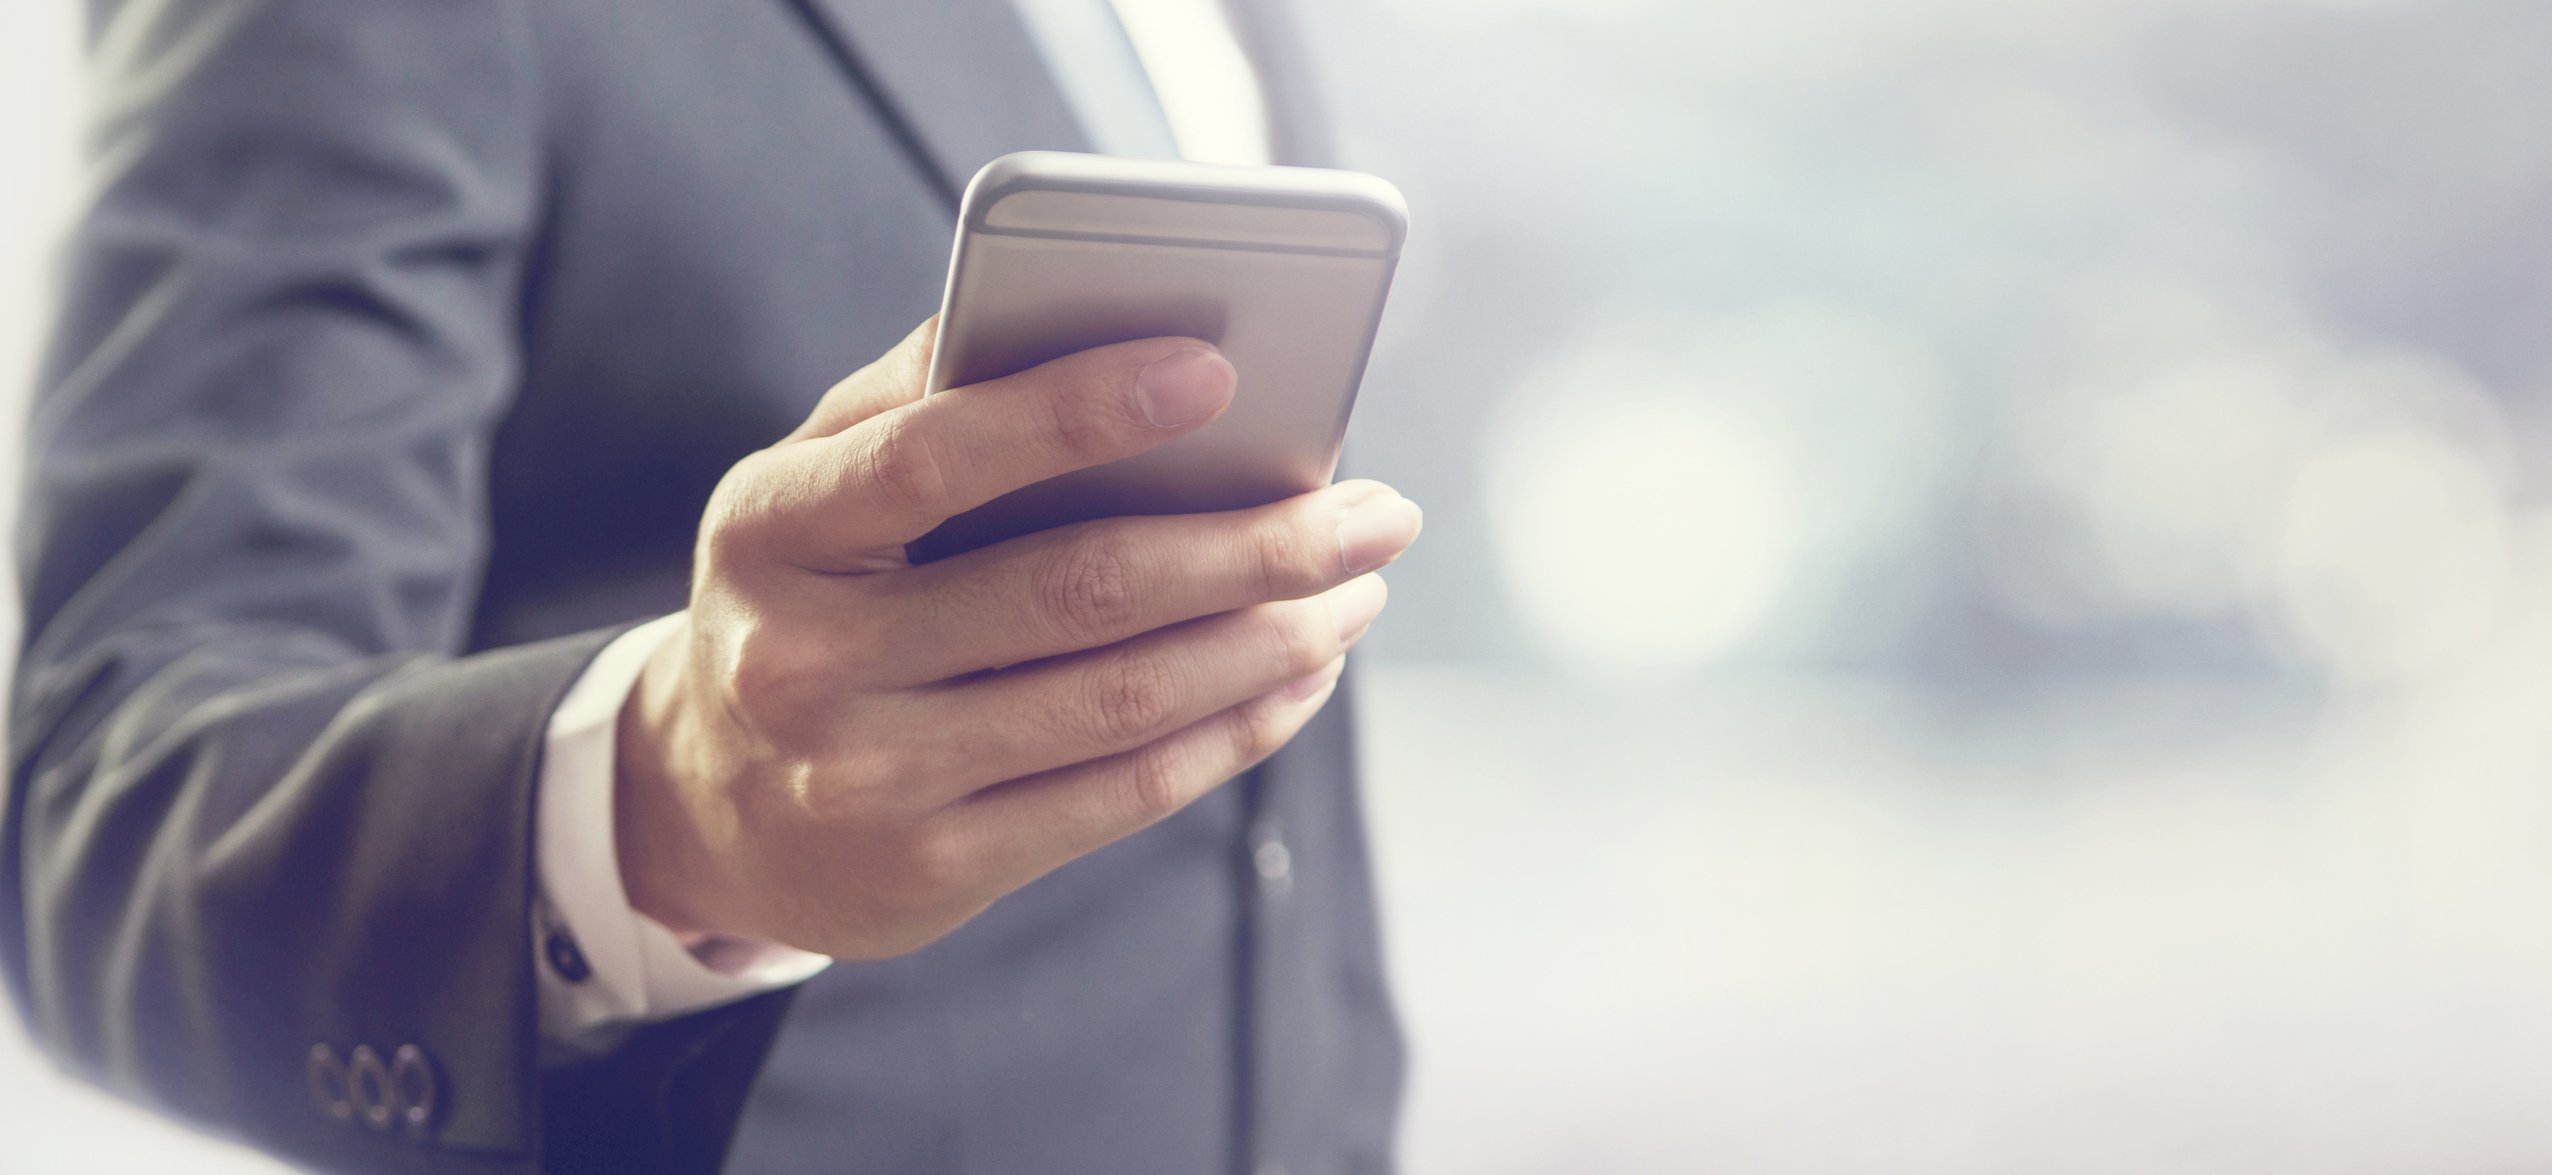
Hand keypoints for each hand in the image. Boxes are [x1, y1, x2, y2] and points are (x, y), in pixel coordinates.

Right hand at [613, 320, 1421, 958]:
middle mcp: (807, 662)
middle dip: (1254, 546)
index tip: (1216, 369)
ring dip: (1272, 640)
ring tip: (1358, 589)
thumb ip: (918, 396)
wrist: (709, 801)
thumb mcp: (811, 483)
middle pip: (1074, 590)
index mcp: (774, 528)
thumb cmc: (806, 593)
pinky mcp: (934, 869)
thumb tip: (1072, 301)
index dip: (1076, 411)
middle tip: (1375, 513)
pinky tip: (1299, 676)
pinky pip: (1123, 794)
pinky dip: (1234, 728)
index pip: (934, 458)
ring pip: (1122, 699)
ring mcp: (869, 779)